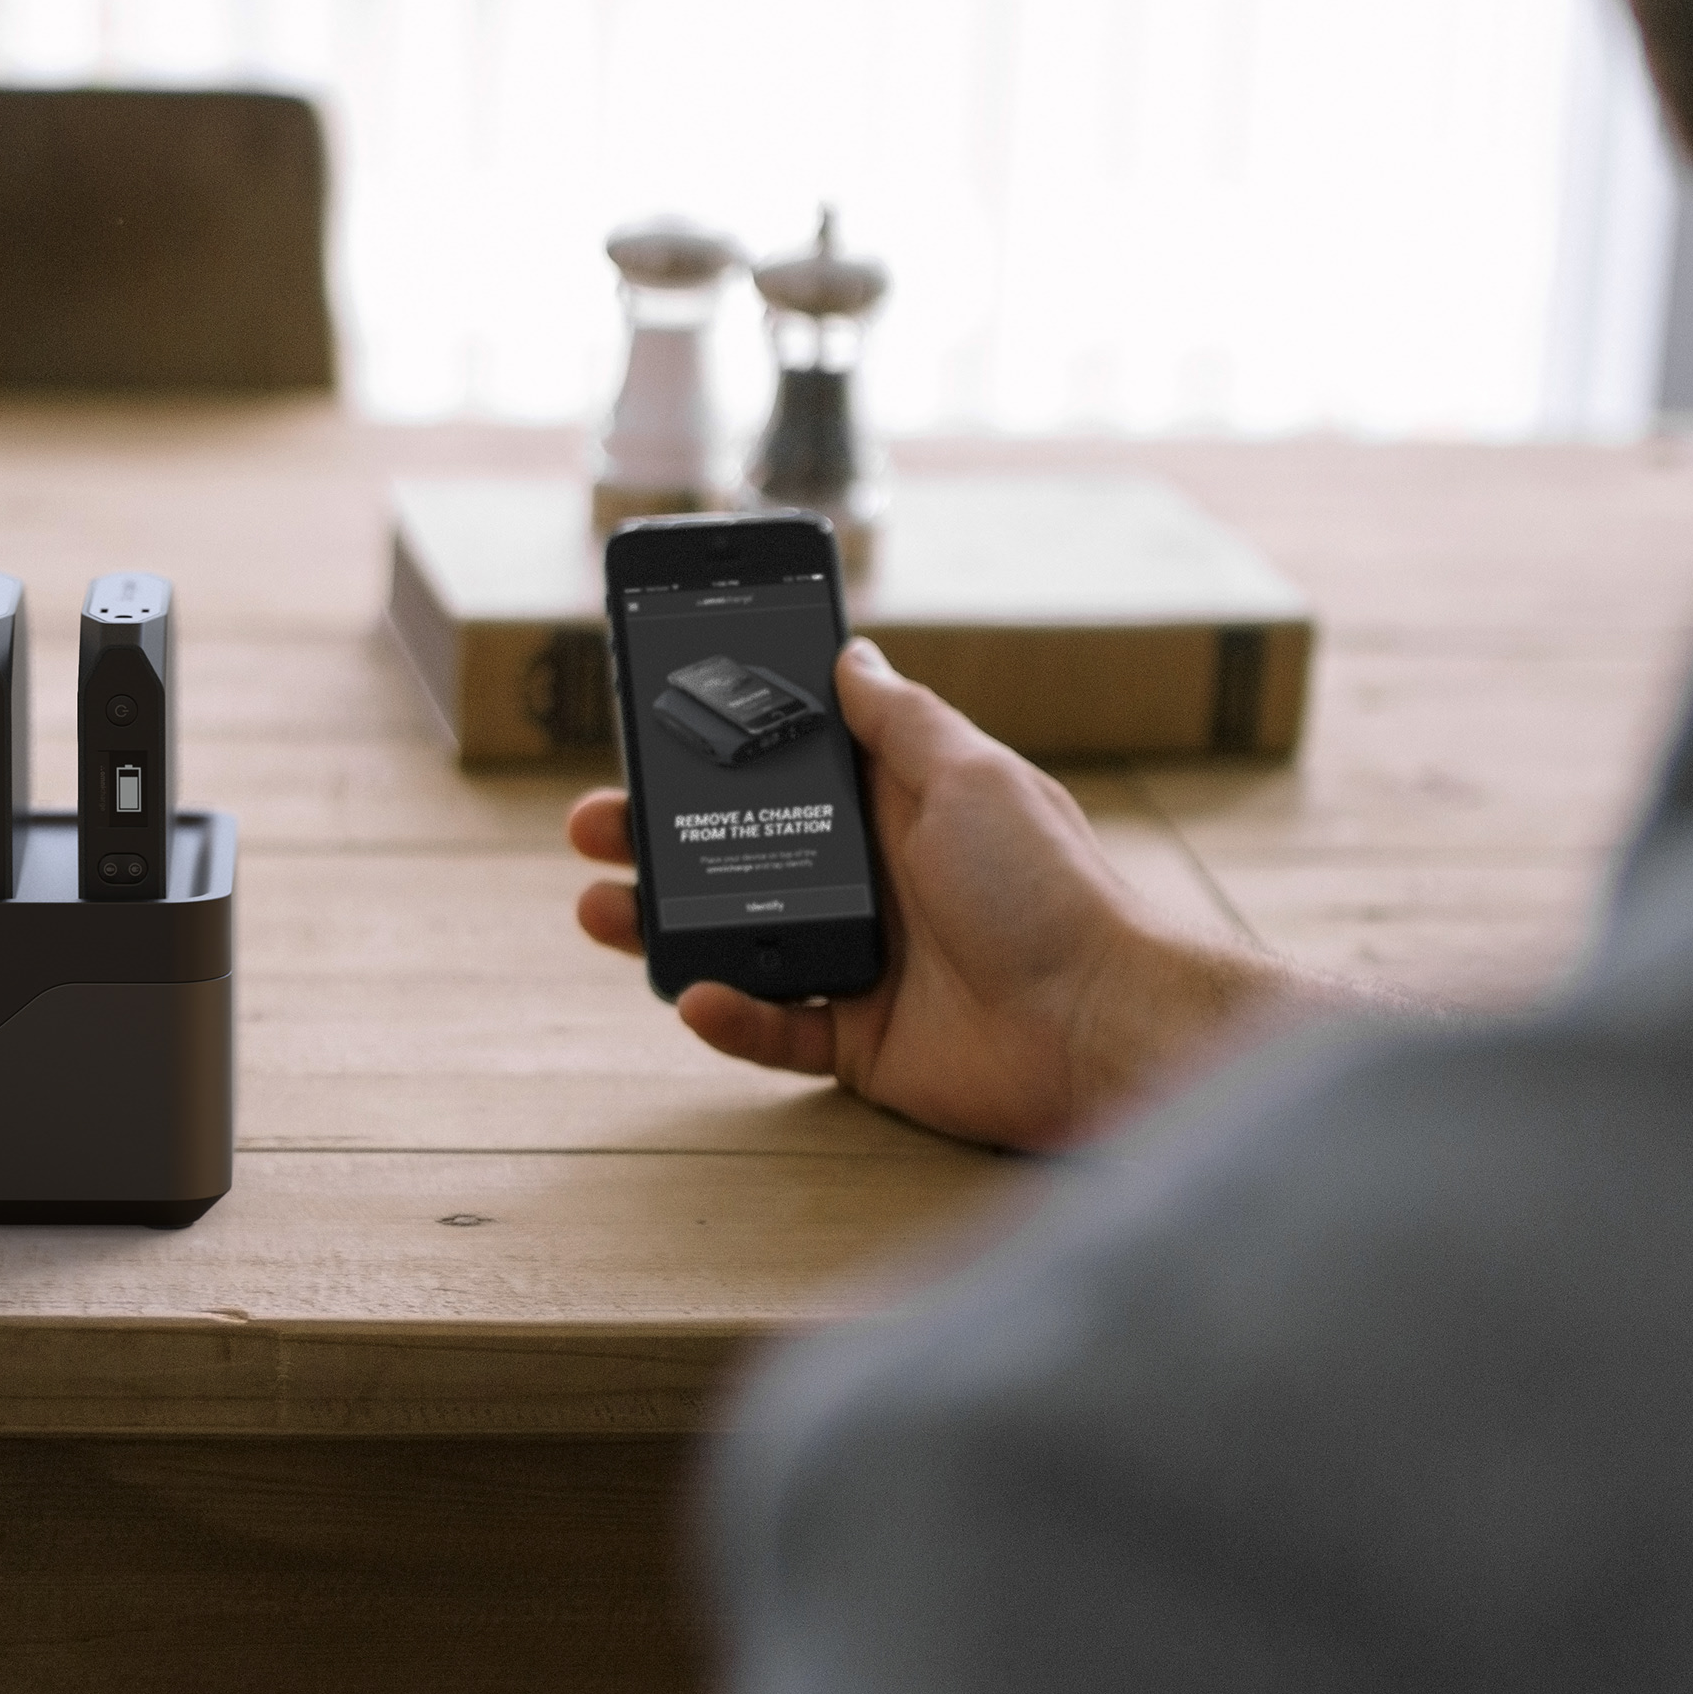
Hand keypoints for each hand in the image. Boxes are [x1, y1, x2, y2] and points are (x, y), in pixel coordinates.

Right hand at [571, 638, 1359, 1149]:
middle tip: (592, 825)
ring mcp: (859, 960)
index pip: (782, 769)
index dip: (712, 752)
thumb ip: (901, 720)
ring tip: (602, 909)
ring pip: (735, 938)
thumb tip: (851, 653)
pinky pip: (772, 1028)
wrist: (1100, 1024)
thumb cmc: (1051, 889)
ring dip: (663, 923)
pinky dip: (729, 1016)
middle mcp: (868, 878)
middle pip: (737, 851)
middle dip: (655, 837)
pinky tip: (697, 995)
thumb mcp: (971, 776)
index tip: (644, 728)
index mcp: (892, 807)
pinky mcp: (858, 1040)